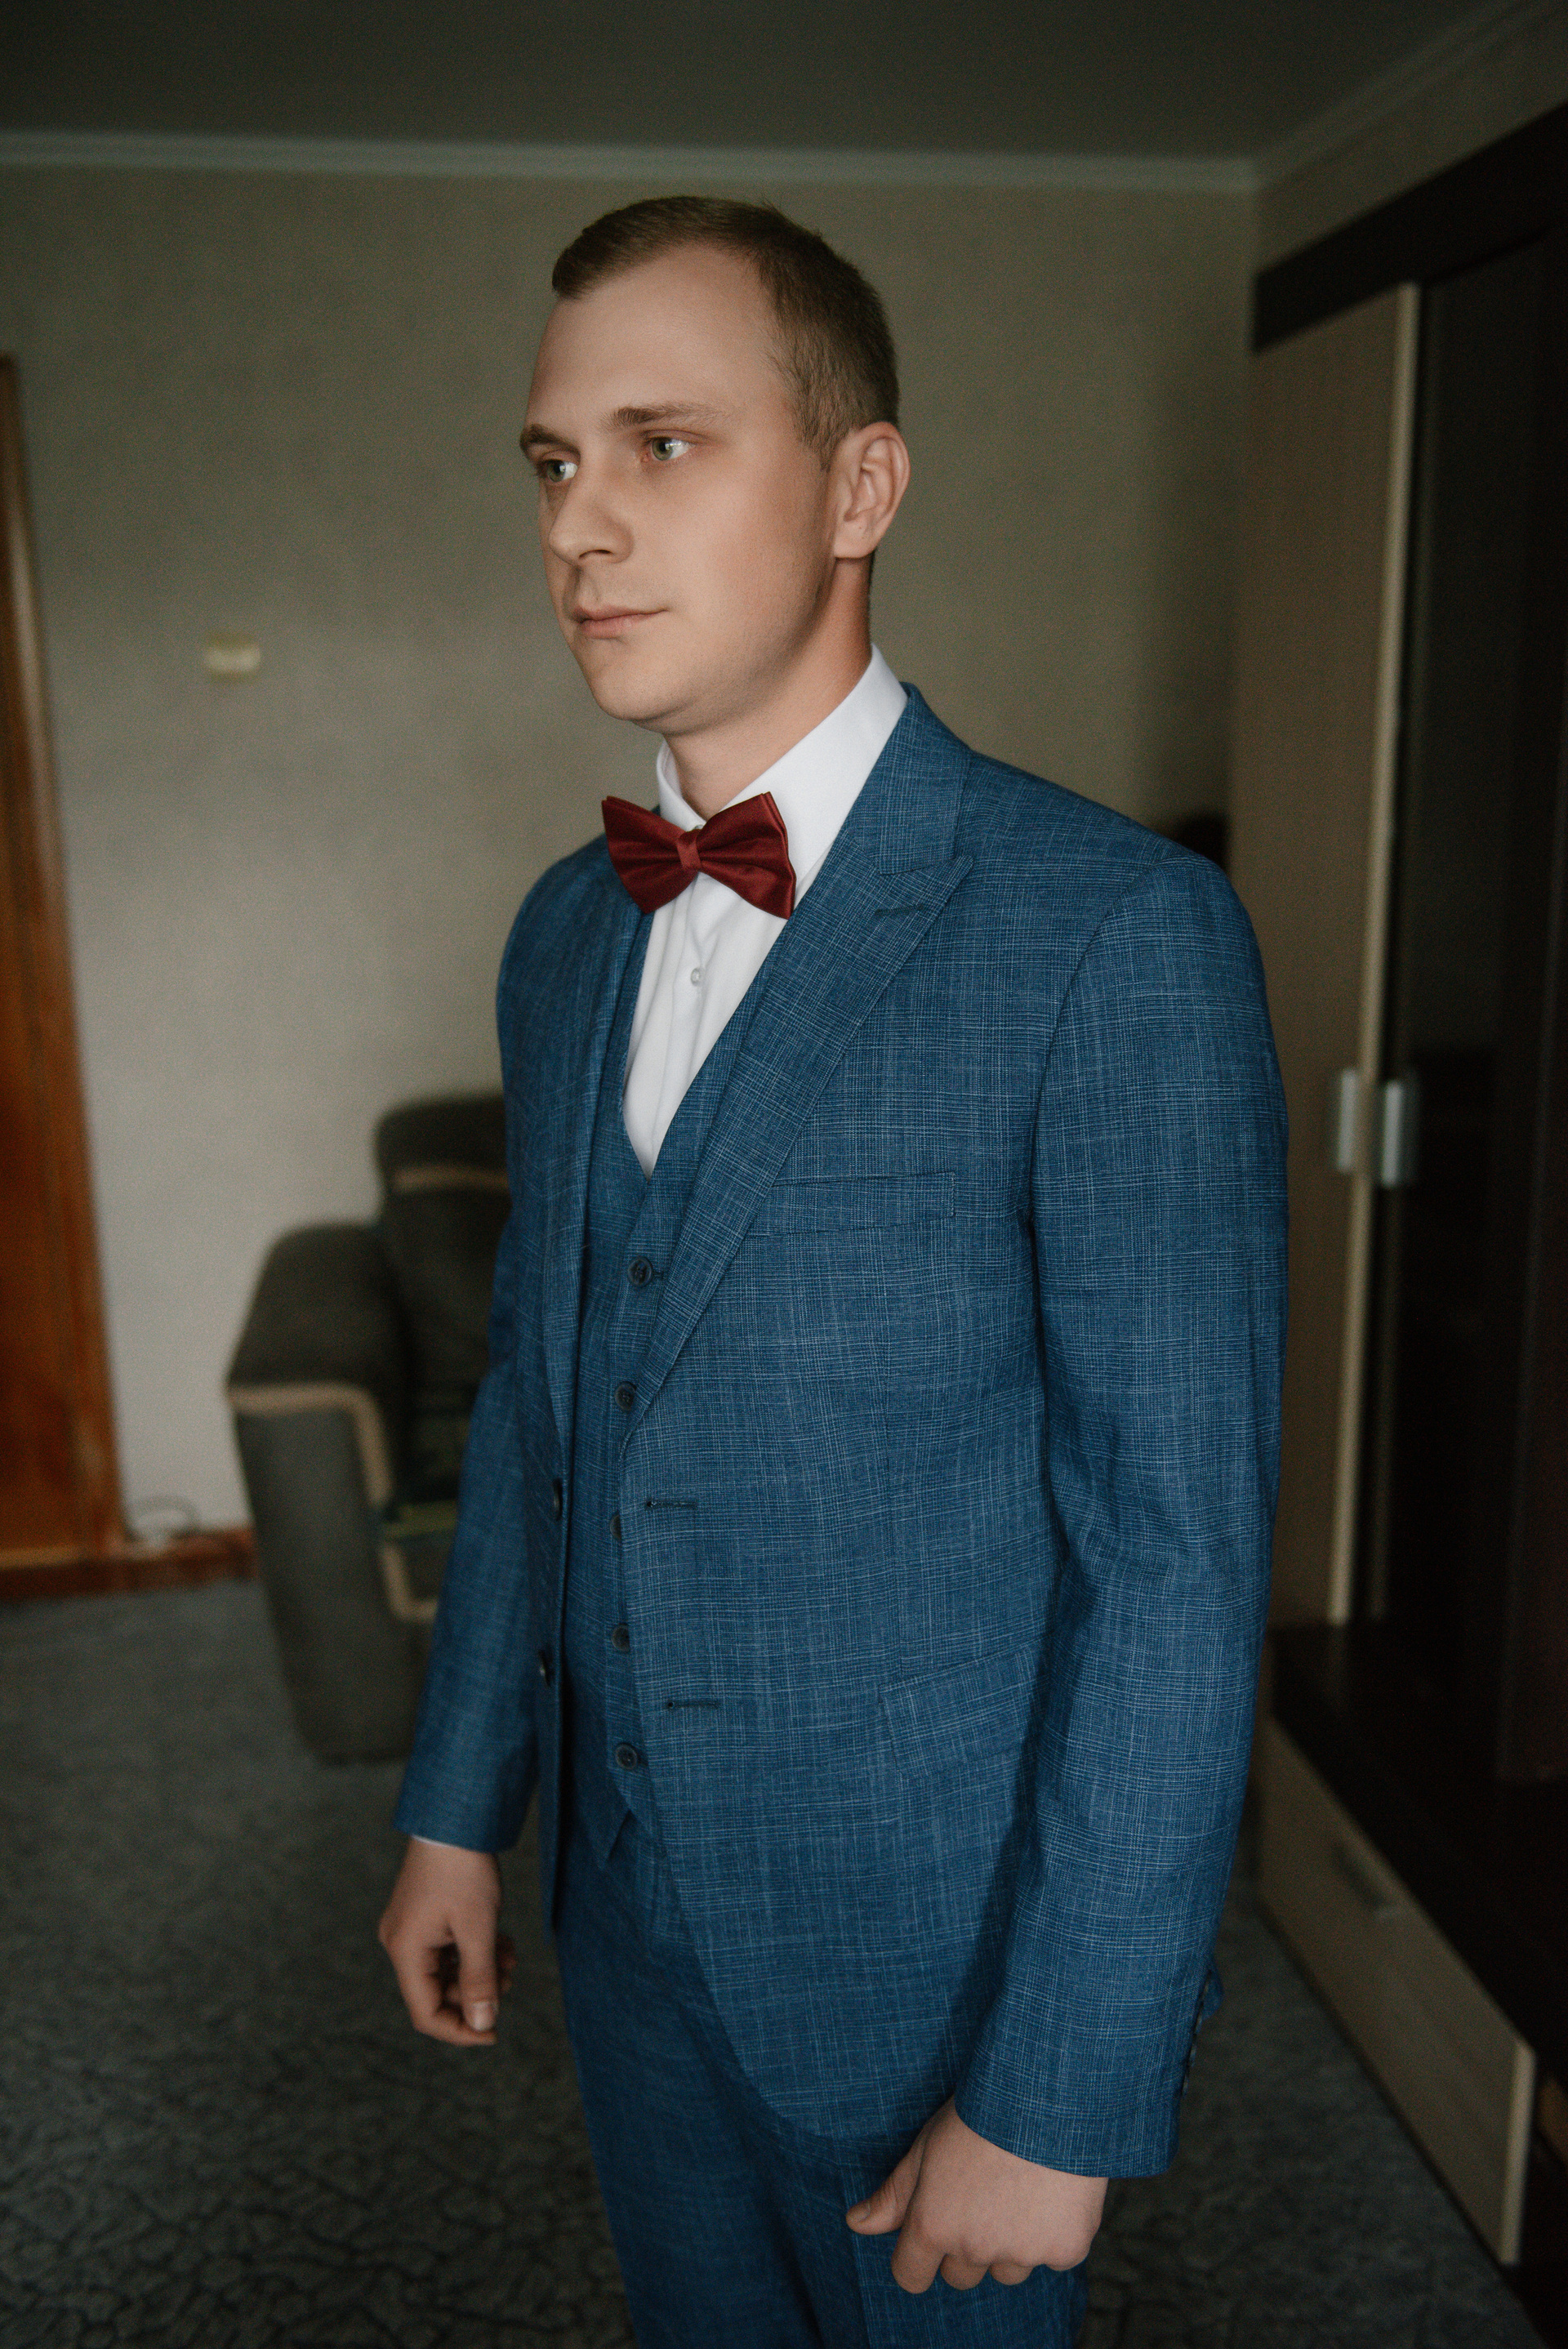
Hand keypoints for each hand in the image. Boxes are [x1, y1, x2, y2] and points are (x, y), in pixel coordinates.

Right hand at [377, 1837, 515, 2044]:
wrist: (455, 1818)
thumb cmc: (464, 1870)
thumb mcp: (478, 1929)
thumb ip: (480, 1981)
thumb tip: (484, 2025)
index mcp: (405, 1951)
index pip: (426, 2013)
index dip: (460, 2030)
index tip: (494, 2033)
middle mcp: (400, 1943)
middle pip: (436, 1992)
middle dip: (475, 1991)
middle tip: (510, 1976)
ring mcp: (410, 1928)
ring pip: (445, 1970)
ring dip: (479, 1970)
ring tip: (509, 1955)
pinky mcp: (423, 1915)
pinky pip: (446, 1949)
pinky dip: (472, 1951)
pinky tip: (501, 1941)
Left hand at [845, 2098, 1105, 2291]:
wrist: (1048, 2092)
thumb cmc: (980, 2112)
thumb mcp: (926, 2146)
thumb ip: (894, 2194)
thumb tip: (855, 2224)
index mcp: (933, 2226)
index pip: (910, 2276)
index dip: (917, 2256)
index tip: (933, 2230)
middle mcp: (974, 2249)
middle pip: (960, 2275)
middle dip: (967, 2245)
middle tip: (984, 2192)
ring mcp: (1022, 2253)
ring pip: (1008, 2269)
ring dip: (1012, 2242)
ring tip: (1022, 2184)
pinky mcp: (1067, 2250)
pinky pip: (1054, 2255)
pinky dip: (1056, 2230)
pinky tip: (1057, 2188)